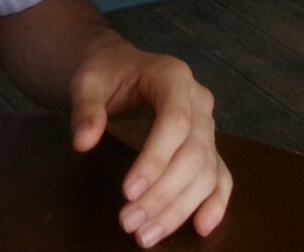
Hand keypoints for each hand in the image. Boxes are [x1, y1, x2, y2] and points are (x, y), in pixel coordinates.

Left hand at [67, 38, 231, 246]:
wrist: (120, 69)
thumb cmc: (105, 74)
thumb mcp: (88, 82)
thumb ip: (85, 108)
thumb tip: (82, 142)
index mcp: (173, 77)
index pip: (175, 121)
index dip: (155, 159)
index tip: (127, 191)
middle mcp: (198, 100)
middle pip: (194, 153)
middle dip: (163, 194)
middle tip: (129, 223)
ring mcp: (207, 125)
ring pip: (206, 172)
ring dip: (179, 208)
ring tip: (145, 235)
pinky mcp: (207, 146)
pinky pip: (220, 176)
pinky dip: (215, 203)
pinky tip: (201, 227)